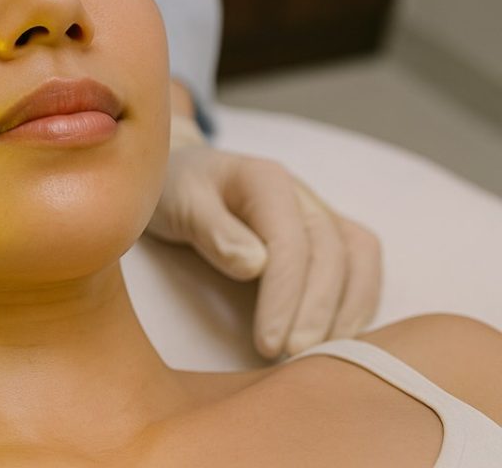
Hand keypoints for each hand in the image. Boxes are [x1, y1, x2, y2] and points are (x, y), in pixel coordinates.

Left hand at [144, 114, 381, 358]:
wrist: (181, 178)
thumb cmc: (175, 190)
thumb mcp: (176, 201)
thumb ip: (211, 228)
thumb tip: (254, 264)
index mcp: (267, 181)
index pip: (291, 243)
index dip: (286, 297)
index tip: (269, 343)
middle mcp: (303, 196)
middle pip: (333, 255)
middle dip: (318, 312)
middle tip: (293, 357)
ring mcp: (319, 215)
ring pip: (358, 260)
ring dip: (346, 312)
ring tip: (320, 356)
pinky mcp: (327, 237)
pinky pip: (359, 268)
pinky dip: (356, 305)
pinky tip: (334, 339)